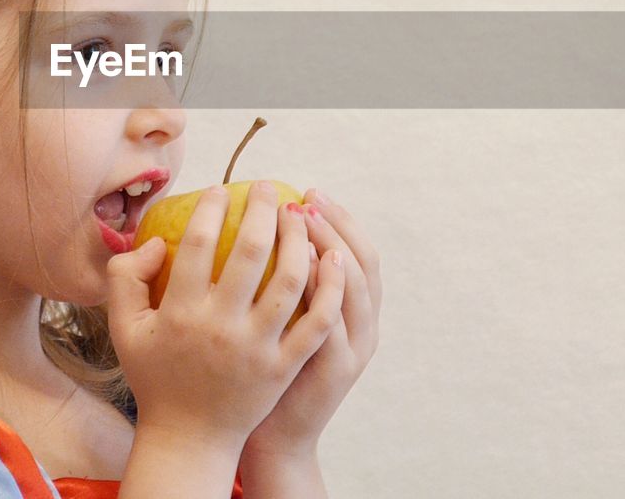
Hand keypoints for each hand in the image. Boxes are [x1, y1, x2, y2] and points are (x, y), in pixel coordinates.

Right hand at [106, 182, 346, 452]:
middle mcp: (220, 327)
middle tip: (267, 187)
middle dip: (261, 209)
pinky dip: (330, 288)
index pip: (196, 245)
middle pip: (249, 253)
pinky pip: (316, 322)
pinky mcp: (283, 367)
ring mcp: (256, 348)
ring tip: (298, 214)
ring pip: (289, 281)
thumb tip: (157, 242)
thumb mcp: (125, 329)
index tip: (220, 189)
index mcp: (179, 313)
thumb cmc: (156, 376)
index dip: (209, 210)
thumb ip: (125, 279)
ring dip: (298, 239)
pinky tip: (334, 257)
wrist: (188, 438)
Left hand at [242, 187, 381, 463]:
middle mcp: (364, 326)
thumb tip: (260, 221)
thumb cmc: (266, 367)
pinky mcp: (335, 369)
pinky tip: (301, 265)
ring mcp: (354, 348)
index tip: (309, 191)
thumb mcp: (282, 317)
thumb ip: (282, 276)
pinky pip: (333, 322)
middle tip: (304, 200)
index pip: (359, 252)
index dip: (340, 219)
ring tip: (302, 222)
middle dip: (337, 225)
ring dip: (332, 248)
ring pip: (356, 288)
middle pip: (364, 262)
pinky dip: (323, 290)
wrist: (272, 432)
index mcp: (355, 310)